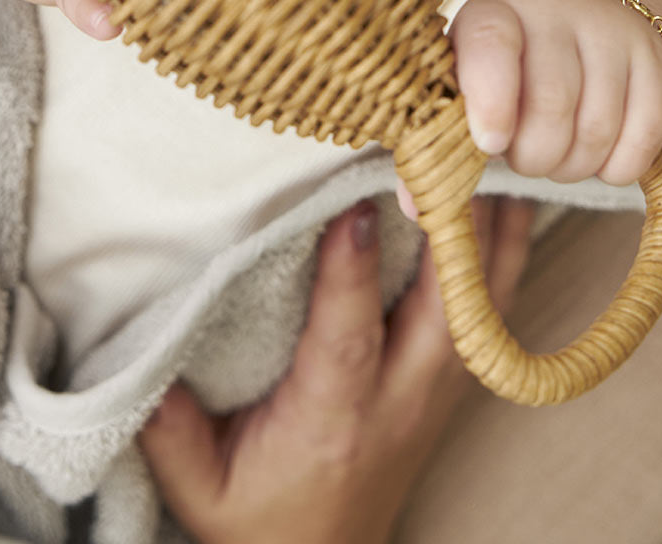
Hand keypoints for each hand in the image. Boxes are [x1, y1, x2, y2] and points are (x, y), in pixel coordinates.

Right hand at [140, 195, 532, 543]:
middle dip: (451, 231)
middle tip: (449, 154)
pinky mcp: (455, 380)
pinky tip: (514, 198)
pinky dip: (507, 252)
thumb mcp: (201, 489)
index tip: (354, 208)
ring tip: (495, 157)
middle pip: (442, 309)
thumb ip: (172, 432)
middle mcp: (400, 398)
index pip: (347, 338)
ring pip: (483, 303)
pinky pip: (495, 310)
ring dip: (493, 231)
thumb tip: (147, 371)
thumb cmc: (258, 518)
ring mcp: (439, 389)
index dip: (351, 273)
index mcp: (334, 418)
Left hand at [450, 0, 661, 185]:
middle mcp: (555, 6)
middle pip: (551, 104)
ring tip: (556, 150)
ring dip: (572, 165)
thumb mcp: (468, 89)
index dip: (490, 100)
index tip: (490, 144)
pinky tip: (599, 153)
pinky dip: (617, 168)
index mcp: (493, 9)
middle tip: (523, 155)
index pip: (491, 42)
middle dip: (533, 155)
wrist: (589, 32)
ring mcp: (611, 29)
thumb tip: (415, 207)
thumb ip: (439, 144)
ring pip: (597, 129)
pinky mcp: (656, 60)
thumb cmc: (509, 74)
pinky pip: (642, 139)